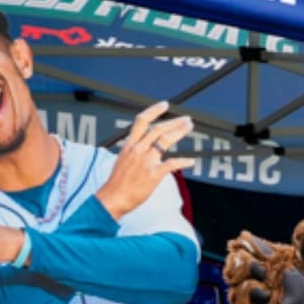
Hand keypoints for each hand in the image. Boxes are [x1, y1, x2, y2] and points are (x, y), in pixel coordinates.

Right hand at [96, 100, 197, 219]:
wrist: (113, 198)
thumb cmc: (118, 182)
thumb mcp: (123, 159)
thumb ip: (135, 150)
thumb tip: (146, 146)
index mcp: (130, 145)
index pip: (141, 121)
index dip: (154, 111)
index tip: (164, 105)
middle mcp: (138, 150)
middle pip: (158, 129)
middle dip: (174, 122)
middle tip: (186, 119)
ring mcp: (145, 162)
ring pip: (164, 141)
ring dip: (179, 132)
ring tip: (188, 128)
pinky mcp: (153, 175)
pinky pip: (171, 164)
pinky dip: (183, 162)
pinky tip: (190, 161)